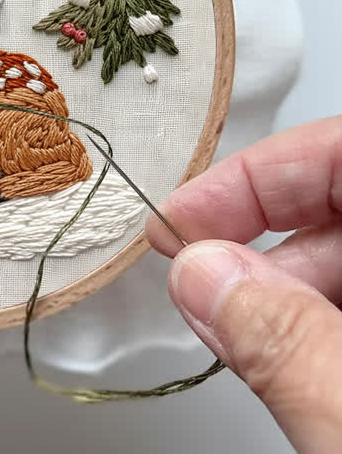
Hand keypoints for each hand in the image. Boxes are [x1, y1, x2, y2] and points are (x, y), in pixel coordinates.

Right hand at [146, 118, 341, 452]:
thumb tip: (201, 275)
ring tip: (229, 333)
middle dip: (255, 236)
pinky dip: (308, 322)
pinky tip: (277, 356)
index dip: (255, 173)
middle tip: (193, 279)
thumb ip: (287, 345)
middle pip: (338, 199)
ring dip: (277, 288)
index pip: (341, 150)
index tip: (180, 219)